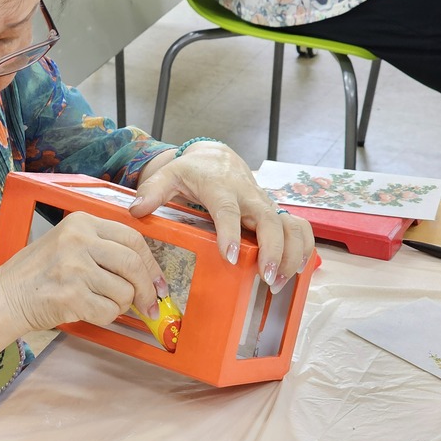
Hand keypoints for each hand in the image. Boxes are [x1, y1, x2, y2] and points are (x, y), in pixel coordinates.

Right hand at [0, 211, 166, 331]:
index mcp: (81, 222)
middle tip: (149, 304)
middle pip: (133, 264)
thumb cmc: (38, 273)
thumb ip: (103, 248)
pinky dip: (106, 317)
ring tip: (100, 303)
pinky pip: (109, 312)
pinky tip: (88, 311)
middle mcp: (78, 240)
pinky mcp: (70, 296)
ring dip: (120, 305)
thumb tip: (146, 271)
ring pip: (124, 291)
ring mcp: (74, 268)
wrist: (5, 297)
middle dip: (147, 289)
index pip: (132, 237)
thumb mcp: (67, 242)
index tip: (157, 281)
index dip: (151, 263)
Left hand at [130, 143, 313, 288]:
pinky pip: (299, 229)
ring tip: (278, 282)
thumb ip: (153, 191)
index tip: (230, 255)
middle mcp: (248, 196)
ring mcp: (265, 205)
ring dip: (291, 254)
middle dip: (272, 250)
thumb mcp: (170, 175)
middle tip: (266, 277)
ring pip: (291, 226)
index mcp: (221, 188)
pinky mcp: (275, 214)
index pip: (228, 210)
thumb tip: (136, 210)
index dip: (231, 232)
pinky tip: (296, 271)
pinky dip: (303, 249)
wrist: (218, 158)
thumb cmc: (193, 171)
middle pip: (269, 221)